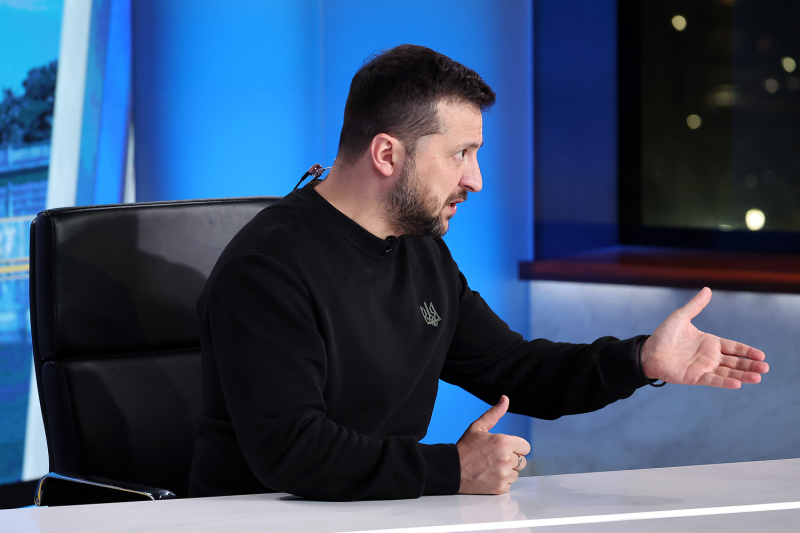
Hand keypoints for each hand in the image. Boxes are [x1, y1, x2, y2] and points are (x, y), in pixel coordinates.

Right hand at [456, 395, 530, 494]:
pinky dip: (501, 482)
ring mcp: (504, 474)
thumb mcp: (478, 427)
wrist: (452, 469)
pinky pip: (509, 484)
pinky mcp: (500, 488)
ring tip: (491, 467)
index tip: (504, 448)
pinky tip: (489, 476)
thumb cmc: (464, 448)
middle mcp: (506, 459)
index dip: (515, 446)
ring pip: (516, 473)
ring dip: (507, 471)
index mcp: (504, 442)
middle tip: (495, 457)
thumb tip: (505, 399)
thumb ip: (494, 413)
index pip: (525, 447)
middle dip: (511, 459)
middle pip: (522, 461)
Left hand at [641, 287, 768, 388]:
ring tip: (758, 377)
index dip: (747, 351)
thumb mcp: (681, 317)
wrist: (648, 351)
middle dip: (750, 365)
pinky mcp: (695, 377)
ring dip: (743, 375)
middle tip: (765, 367)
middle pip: (735, 362)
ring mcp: (704, 367)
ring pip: (728, 372)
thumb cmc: (663, 335)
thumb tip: (707, 289)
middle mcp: (709, 356)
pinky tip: (737, 383)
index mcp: (709, 342)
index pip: (734, 347)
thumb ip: (695, 306)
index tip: (761, 354)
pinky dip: (725, 382)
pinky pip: (713, 380)